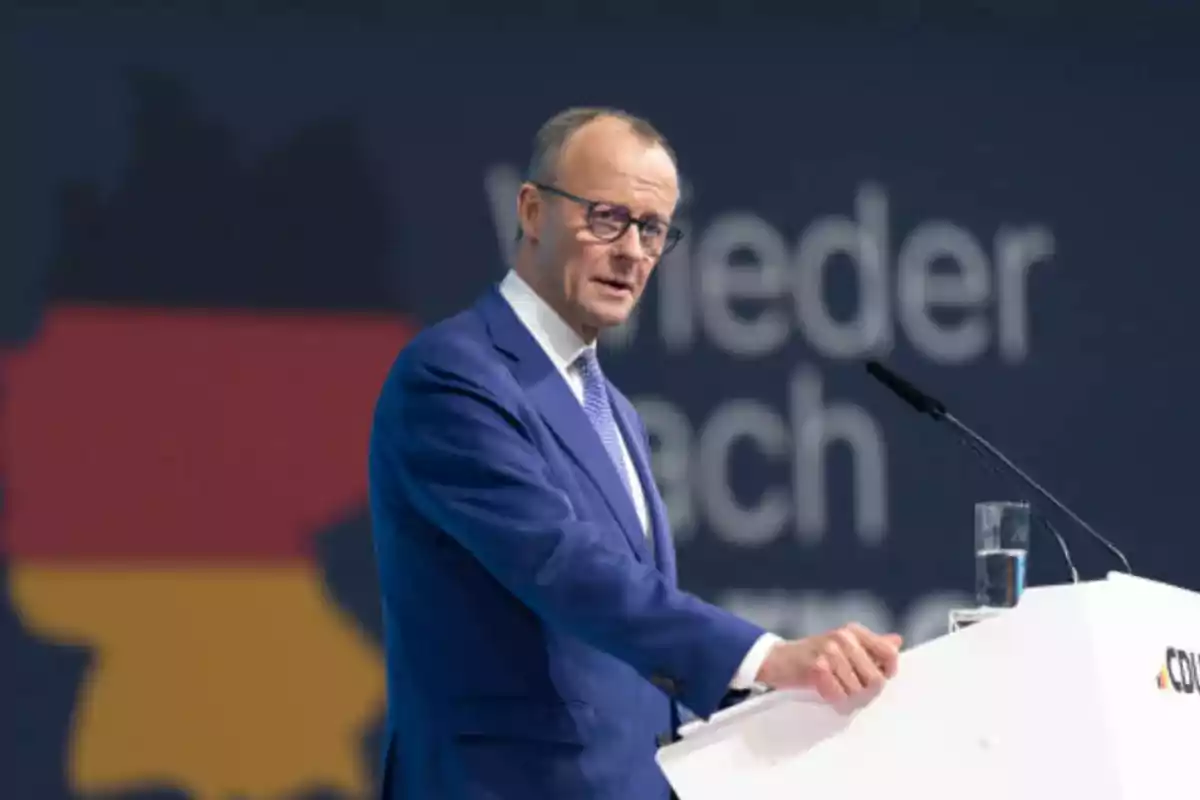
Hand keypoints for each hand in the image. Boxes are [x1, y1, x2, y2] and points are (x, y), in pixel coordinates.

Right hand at [754, 623, 902, 702]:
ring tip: (835, 689)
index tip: (874, 679)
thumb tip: (897, 641)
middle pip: (876, 679)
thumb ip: (872, 645)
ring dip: (846, 697)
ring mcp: (830, 650)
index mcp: (855, 631)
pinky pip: (838, 694)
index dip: (887, 672)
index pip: (889, 654)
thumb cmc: (815, 656)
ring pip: (857, 690)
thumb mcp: (845, 646)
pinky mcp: (816, 665)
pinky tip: (823, 691)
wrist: (778, 660)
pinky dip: (832, 698)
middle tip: (849, 690)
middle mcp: (844, 637)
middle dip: (865, 692)